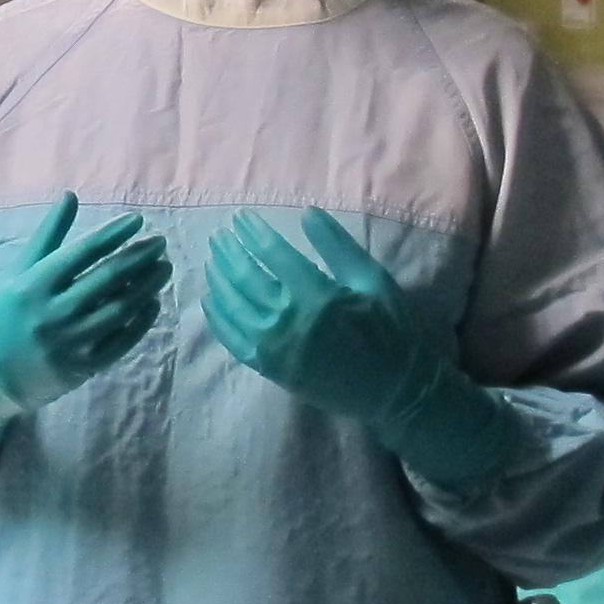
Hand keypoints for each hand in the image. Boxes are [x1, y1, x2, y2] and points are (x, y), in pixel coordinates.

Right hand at [0, 193, 171, 469]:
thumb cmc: (1, 316)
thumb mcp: (16, 274)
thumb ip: (47, 237)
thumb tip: (71, 195)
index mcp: (33, 285)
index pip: (82, 253)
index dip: (113, 235)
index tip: (138, 221)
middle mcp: (52, 312)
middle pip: (107, 279)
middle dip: (139, 258)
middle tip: (160, 243)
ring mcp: (70, 342)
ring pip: (120, 309)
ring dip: (147, 286)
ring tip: (163, 268)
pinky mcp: (83, 366)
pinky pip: (121, 341)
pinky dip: (141, 320)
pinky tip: (152, 302)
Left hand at [205, 210, 519, 487]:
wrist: (393, 390)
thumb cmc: (389, 330)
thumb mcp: (373, 281)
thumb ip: (338, 247)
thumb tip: (307, 213)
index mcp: (316, 296)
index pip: (273, 255)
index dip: (253, 233)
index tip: (240, 218)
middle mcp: (288, 321)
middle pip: (245, 278)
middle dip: (229, 252)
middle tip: (219, 235)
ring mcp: (274, 348)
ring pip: (233, 306)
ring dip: (219, 279)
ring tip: (212, 259)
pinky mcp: (268, 369)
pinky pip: (232, 340)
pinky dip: (217, 317)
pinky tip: (210, 299)